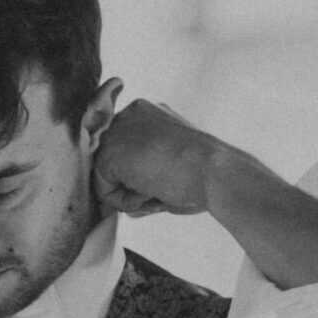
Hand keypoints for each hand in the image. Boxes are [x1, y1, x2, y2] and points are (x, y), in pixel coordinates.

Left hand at [92, 99, 221, 218]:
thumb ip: (146, 173)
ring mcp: (115, 132)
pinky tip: (149, 193)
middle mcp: (128, 115)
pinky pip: (103, 190)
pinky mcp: (108, 154)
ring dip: (131, 194)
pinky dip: (125, 202)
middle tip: (163, 189)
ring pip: (107, 177)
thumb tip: (130, 204)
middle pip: (113, 162)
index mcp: (146, 113)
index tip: (164, 181)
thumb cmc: (204, 172)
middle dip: (133, 184)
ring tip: (159, 189)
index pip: (126, 149)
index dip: (139, 173)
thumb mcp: (173, 162)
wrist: (214, 170)